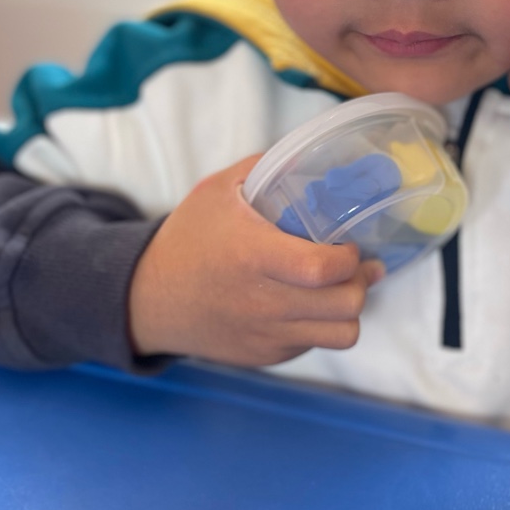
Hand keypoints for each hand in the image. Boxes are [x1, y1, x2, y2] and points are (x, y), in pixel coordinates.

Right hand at [128, 153, 383, 365]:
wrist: (149, 299)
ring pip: (342, 335)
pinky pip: (314, 345)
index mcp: (253, 256)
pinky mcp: (266, 356)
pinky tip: (305, 304)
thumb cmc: (188, 239)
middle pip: (346, 305)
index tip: (347, 244)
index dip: (349, 257)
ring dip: (348, 310)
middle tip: (354, 267)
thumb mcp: (216, 191)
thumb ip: (263, 170)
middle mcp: (263, 302)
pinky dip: (320, 326)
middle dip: (360, 283)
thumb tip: (308, 153)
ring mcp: (267, 334)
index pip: (322, 268)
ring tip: (339, 289)